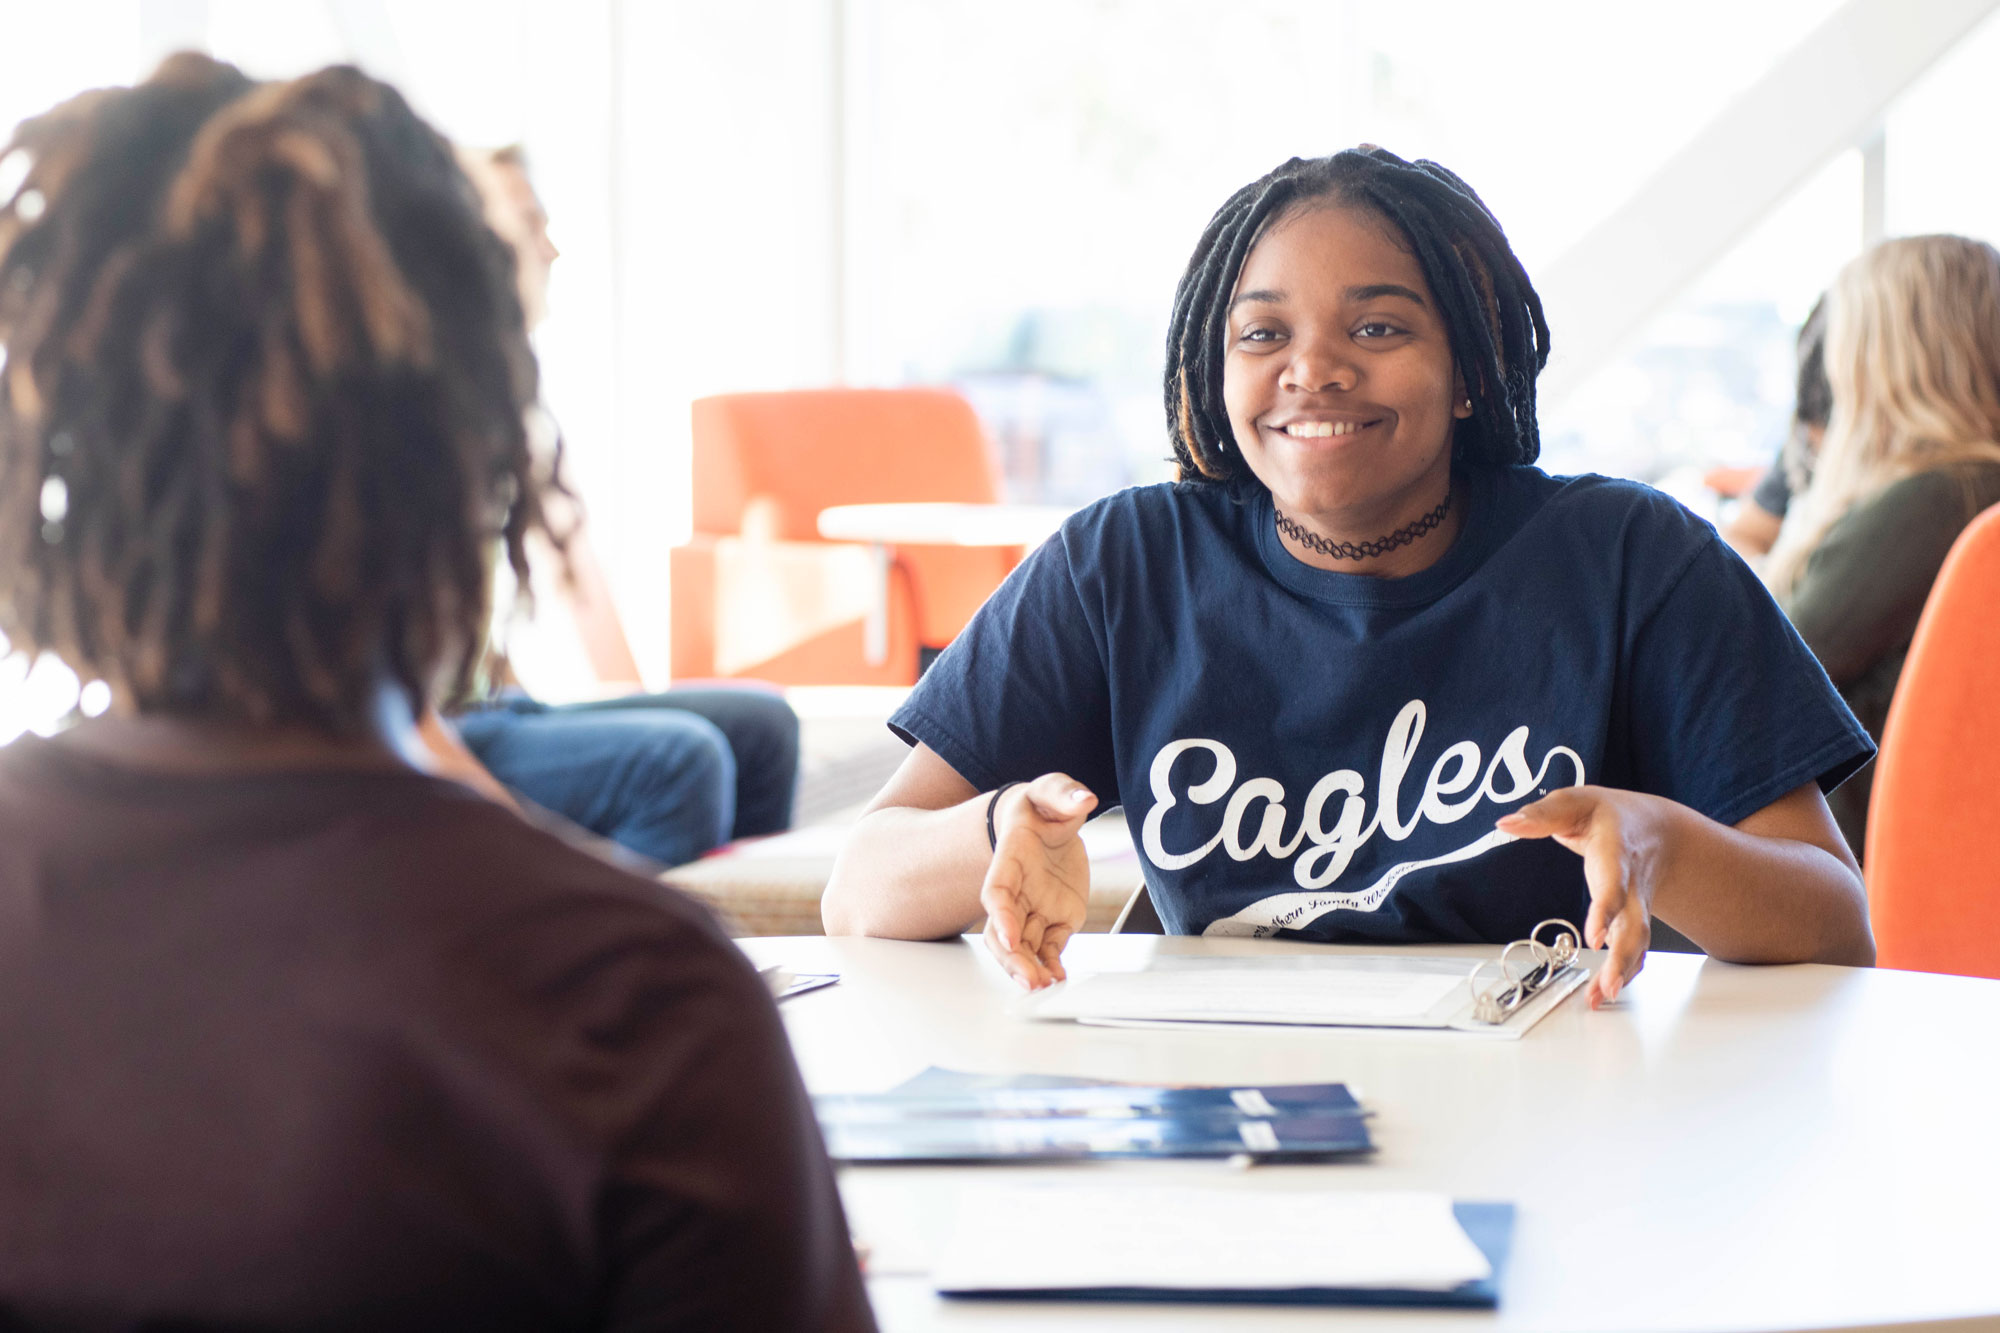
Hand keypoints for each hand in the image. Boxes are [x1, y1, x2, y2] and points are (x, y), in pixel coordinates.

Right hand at [980, 774, 1096, 989]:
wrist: (1045, 821)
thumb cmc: (1040, 808)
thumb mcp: (1050, 791)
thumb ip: (1063, 794)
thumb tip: (1084, 798)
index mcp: (1009, 860)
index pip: (997, 891)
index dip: (1000, 915)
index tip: (1010, 935)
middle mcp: (1017, 891)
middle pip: (1004, 931)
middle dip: (1012, 957)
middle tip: (1029, 979)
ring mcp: (1035, 908)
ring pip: (1024, 945)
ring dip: (1030, 967)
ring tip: (1044, 986)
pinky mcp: (1056, 918)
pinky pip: (1049, 946)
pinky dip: (1052, 963)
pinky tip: (1058, 978)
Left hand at [1495, 785, 1681, 1008]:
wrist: (1658, 829)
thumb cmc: (1609, 815)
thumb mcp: (1574, 802)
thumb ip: (1542, 814)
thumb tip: (1506, 822)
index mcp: (1616, 852)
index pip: (1614, 883)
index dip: (1607, 910)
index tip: (1596, 937)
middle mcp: (1632, 885)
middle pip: (1634, 924)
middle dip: (1623, 957)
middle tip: (1608, 985)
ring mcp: (1637, 906)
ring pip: (1636, 943)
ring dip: (1622, 972)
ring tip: (1602, 998)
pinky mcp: (1634, 921)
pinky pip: (1634, 950)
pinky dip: (1624, 973)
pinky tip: (1607, 992)